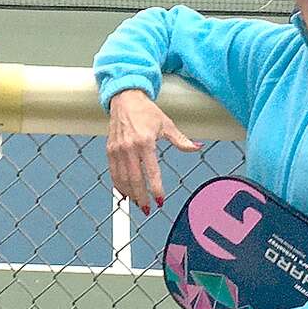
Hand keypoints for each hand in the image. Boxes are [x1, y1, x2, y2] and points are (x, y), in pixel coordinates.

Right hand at [105, 89, 200, 214]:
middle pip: (135, 179)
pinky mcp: (110, 150)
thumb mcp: (166, 124)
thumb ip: (181, 140)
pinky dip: (118, 185)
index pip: (151, 172)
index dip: (156, 189)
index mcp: (145, 142)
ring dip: (130, 194)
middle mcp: (129, 147)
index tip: (160, 201)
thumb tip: (197, 147)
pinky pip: (113, 173)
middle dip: (141, 197)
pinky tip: (124, 194)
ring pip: (123, 179)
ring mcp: (118, 150)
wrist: (125, 99)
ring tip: (138, 204)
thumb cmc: (146, 111)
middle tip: (148, 209)